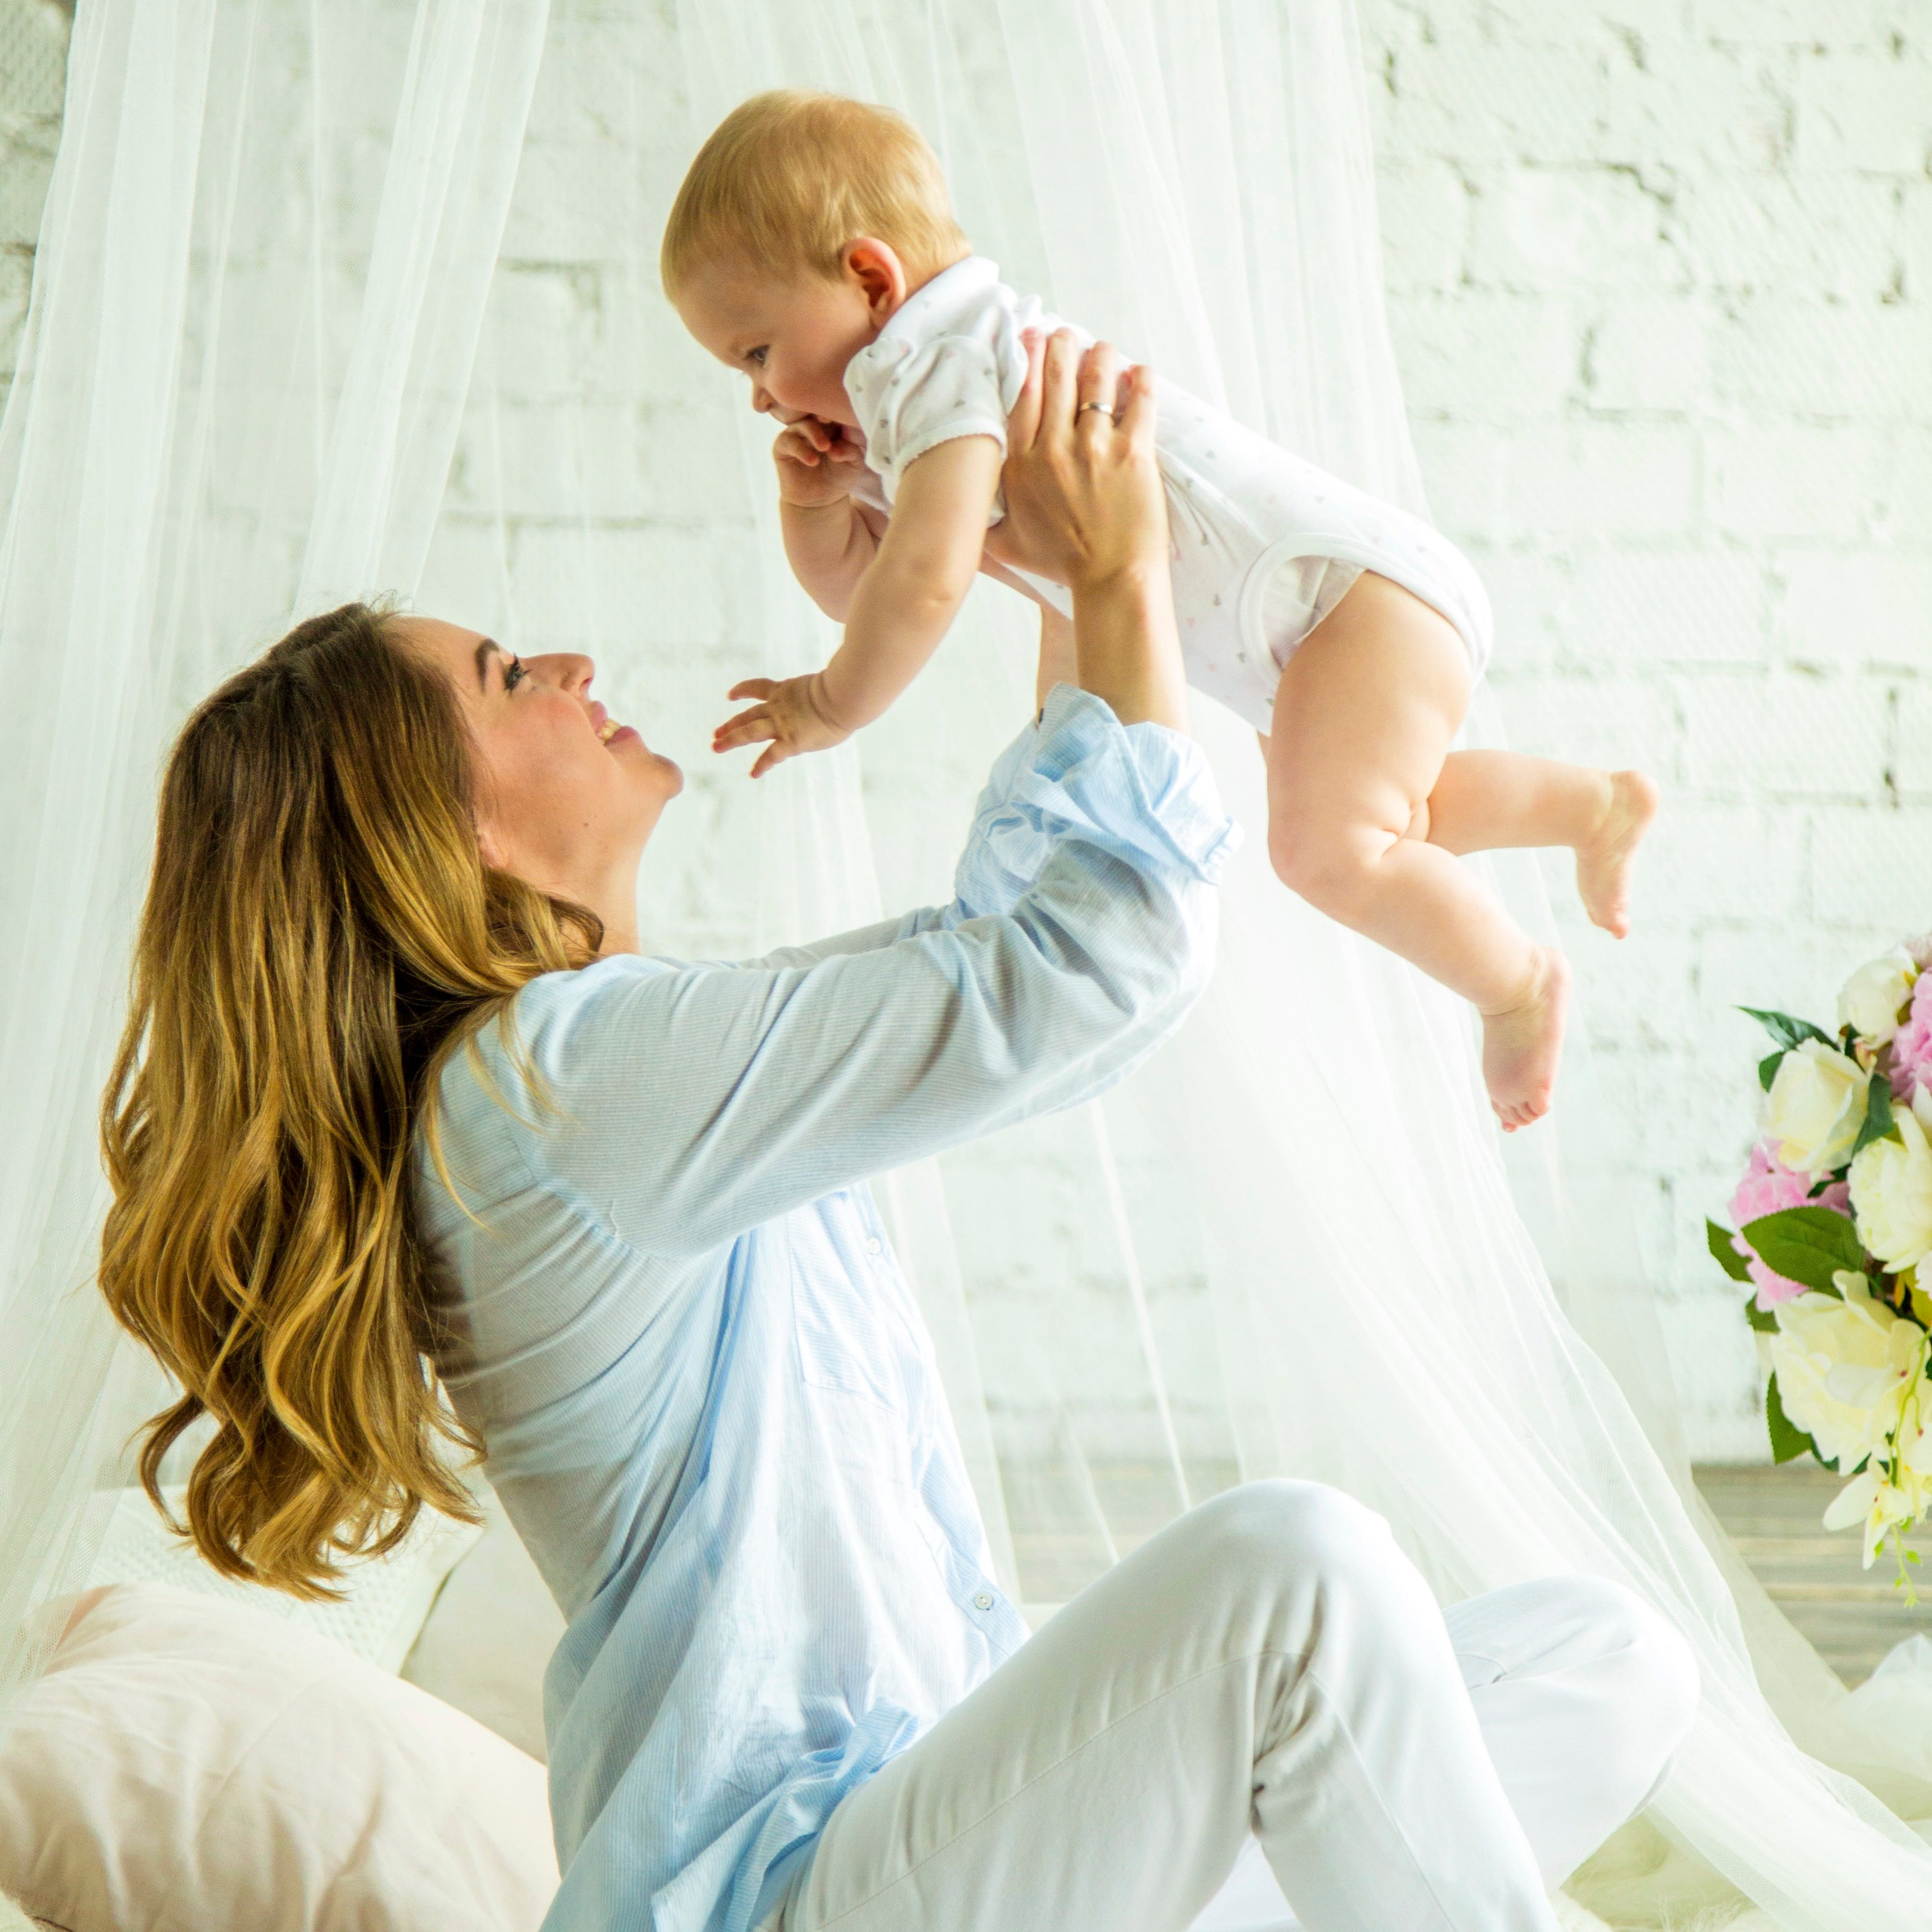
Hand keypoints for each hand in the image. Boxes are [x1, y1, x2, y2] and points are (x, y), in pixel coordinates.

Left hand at [712, 673, 852, 777]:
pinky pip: (771, 756)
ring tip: (716, 747)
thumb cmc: (845, 689)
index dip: (742, 691)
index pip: (758, 688)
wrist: (844, 696)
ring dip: (731, 739)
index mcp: (785, 690)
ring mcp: (782, 723)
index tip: (731, 695)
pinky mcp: (791, 741)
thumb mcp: (827, 685)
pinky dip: (762, 765)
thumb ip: (821, 692)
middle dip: (731, 725)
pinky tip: (753, 774)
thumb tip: (834, 694)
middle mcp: (778, 707)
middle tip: (715, 734)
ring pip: (749, 731)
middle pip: (747, 715)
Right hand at [773, 417, 866, 509]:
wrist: (820, 500)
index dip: (840, 408)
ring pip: (803, 423)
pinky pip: (789, 441)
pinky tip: (812, 461)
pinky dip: (801, 450)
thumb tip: (836, 446)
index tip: (848, 412)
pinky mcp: (783, 446)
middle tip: (831, 421)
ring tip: (825, 447)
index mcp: (833, 422)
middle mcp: (814, 423)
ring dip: (815, 433)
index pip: (835, 407)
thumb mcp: (854, 463)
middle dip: (826, 413)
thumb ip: (852, 448)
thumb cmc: (839, 476)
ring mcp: (797, 432)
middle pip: (817, 410)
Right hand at [983, 331, 1166, 594]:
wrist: (1111, 580)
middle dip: (1061, 345)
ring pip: (1096, 378)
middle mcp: (1053, 449)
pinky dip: (1140, 379)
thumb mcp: (1008, 544)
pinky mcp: (1133, 452)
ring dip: (1100, 355)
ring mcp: (1093, 447)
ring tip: (1103, 351)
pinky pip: (1139, 399)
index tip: (1030, 339)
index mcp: (1021, 465)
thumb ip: (981, 524)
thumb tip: (956, 519)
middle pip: (1056, 375)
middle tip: (1066, 337)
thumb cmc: (1062, 565)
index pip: (1021, 394)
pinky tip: (1139, 373)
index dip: (1027, 358)